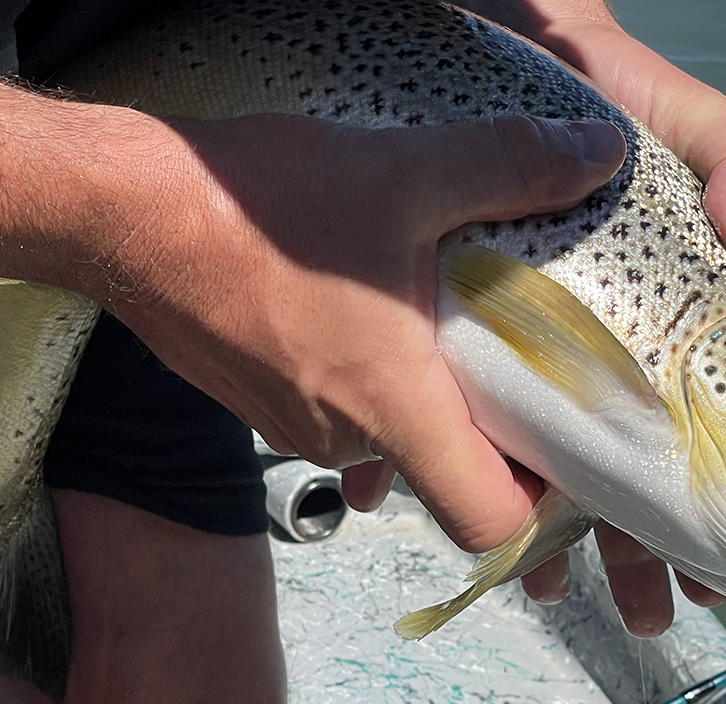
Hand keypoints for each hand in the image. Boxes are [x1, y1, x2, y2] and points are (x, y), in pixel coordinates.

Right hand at [109, 114, 624, 554]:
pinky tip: (371, 321)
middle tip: (523, 366)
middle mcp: (348, 441)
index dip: (539, 507)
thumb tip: (603, 156)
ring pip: (392, 441)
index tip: (561, 455)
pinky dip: (370, 384)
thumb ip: (513, 167)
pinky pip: (341, 413)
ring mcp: (298, 430)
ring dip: (425, 401)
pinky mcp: (263, 405)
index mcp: (396, 412)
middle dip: (490, 434)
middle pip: (447, 478)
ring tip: (448, 334)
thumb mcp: (409, 173)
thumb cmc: (260, 208)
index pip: (489, 524)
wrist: (123, 211)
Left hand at [453, 1, 725, 632]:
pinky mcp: (442, 328)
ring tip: (541, 586)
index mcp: (649, 323)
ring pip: (521, 456)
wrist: (500, 54)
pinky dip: (404, 454)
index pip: (685, 432)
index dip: (703, 504)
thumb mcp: (681, 117)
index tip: (711, 576)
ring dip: (526, 526)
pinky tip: (388, 496)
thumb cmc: (600, 89)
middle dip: (630, 544)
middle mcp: (585, 344)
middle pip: (615, 465)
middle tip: (645, 615)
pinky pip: (425, 403)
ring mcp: (513, 343)